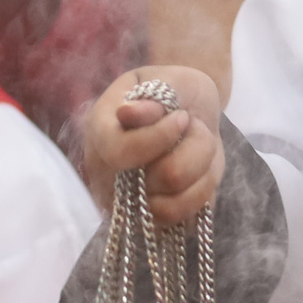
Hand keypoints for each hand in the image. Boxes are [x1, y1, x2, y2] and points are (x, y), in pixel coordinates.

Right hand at [84, 65, 223, 224]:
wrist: (187, 109)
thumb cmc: (175, 92)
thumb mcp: (168, 81)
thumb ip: (152, 96)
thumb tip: (128, 114)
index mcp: (100, 132)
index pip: (121, 152)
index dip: (161, 136)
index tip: (182, 116)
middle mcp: (105, 175)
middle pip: (164, 178)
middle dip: (195, 146)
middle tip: (192, 126)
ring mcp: (125, 203)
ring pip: (175, 205)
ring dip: (203, 168)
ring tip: (199, 146)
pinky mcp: (152, 222)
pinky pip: (184, 221)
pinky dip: (203, 192)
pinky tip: (200, 170)